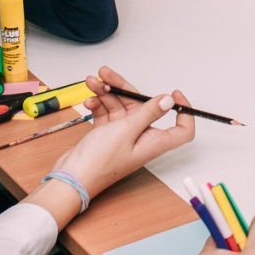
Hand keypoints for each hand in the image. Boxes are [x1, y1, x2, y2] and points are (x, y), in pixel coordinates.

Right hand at [52, 66, 194, 197]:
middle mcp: (141, 139)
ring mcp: (123, 137)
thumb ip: (148, 113)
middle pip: (142, 107)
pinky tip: (90, 101)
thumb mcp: (126, 131)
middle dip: (124, 89)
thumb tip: (168, 101)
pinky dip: (99, 105)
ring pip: (121, 107)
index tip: (175, 94)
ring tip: (93, 84)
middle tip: (107, 75)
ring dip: (106, 93)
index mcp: (153, 142)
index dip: (183, 111)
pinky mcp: (107, 136)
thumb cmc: (98, 164)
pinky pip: (108, 114)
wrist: (70, 178)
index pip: (181, 130)